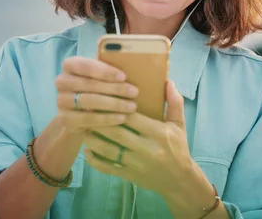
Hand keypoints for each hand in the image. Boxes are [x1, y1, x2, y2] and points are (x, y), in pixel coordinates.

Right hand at [54, 56, 139, 134]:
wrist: (79, 113)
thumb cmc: (94, 88)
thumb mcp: (99, 76)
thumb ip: (108, 71)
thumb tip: (132, 66)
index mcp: (70, 65)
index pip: (85, 65)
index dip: (104, 71)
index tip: (123, 76)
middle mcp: (61, 81)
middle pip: (89, 84)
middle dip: (114, 88)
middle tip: (134, 92)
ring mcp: (60, 101)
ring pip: (88, 101)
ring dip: (113, 104)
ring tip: (131, 107)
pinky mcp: (64, 119)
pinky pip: (87, 119)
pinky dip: (106, 119)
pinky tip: (120, 118)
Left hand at [82, 80, 194, 196]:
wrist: (179, 180)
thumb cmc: (178, 147)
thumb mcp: (179, 124)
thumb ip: (174, 102)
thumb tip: (167, 81)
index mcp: (158, 133)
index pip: (132, 117)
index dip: (116, 107)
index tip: (102, 97)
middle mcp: (146, 149)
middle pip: (116, 133)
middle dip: (99, 121)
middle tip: (86, 109)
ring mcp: (136, 164)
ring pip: (108, 150)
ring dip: (92, 139)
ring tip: (82, 127)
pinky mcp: (128, 176)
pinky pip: (107, 167)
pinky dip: (94, 160)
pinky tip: (86, 150)